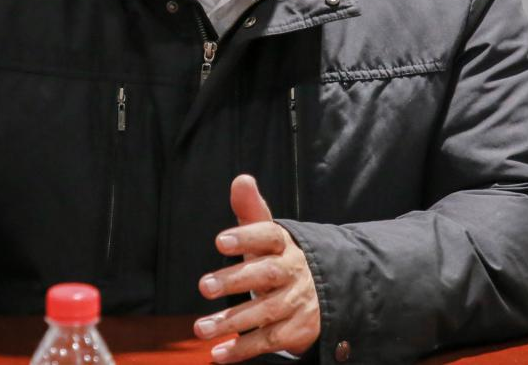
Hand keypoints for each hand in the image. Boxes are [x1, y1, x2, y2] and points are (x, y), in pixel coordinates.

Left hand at [193, 174, 320, 362]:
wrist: (326, 291)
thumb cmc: (281, 258)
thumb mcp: (269, 234)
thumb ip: (251, 210)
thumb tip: (241, 180)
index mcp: (284, 244)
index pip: (267, 235)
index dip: (246, 237)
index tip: (220, 240)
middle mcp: (293, 272)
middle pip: (265, 274)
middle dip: (235, 280)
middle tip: (205, 286)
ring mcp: (296, 302)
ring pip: (264, 312)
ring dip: (231, 321)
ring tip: (201, 328)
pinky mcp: (298, 330)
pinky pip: (269, 340)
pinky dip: (243, 349)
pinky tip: (218, 353)